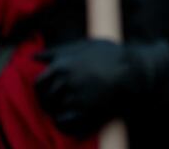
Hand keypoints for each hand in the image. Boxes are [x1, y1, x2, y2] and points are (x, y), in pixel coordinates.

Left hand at [35, 39, 168, 136]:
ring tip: (68, 108)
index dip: (42, 90)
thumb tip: (34, 56)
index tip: (50, 91)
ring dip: (57, 111)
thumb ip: (58, 50)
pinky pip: (64, 122)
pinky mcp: (85, 111)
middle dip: (49, 102)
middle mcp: (64, 81)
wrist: (134, 70)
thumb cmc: (110, 55)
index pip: (39, 83)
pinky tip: (71, 118)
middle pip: (44, 98)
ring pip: (54, 110)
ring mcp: (74, 96)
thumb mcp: (85, 45)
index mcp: (61, 65)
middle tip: (58, 102)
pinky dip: (64, 122)